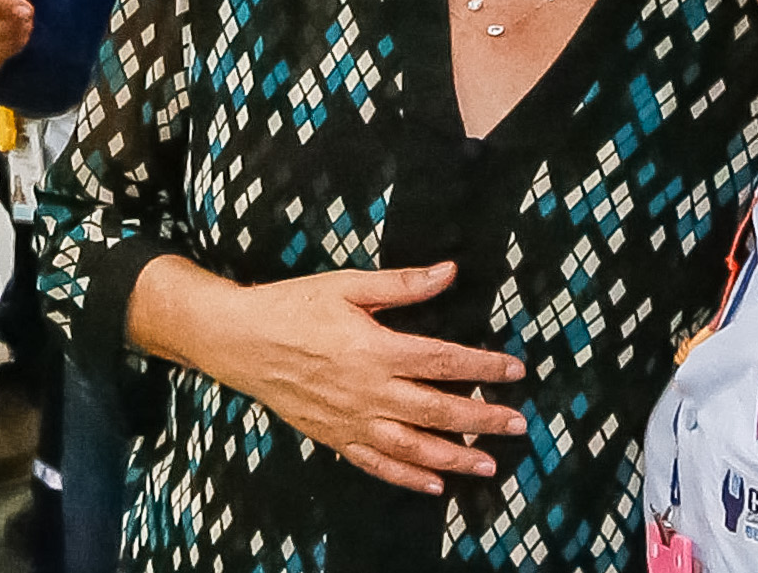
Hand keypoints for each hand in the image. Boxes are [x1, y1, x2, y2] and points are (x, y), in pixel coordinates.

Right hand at [188, 263, 527, 492]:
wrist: (239, 340)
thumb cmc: (293, 306)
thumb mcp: (346, 285)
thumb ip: (401, 285)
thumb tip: (449, 272)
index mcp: (376, 349)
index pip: (444, 361)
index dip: (484, 367)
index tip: (515, 370)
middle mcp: (368, 391)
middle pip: (438, 411)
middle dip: (483, 420)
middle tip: (518, 424)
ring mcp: (351, 420)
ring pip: (413, 447)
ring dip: (454, 458)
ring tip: (488, 465)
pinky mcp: (334, 437)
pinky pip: (376, 464)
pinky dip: (406, 478)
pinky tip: (433, 486)